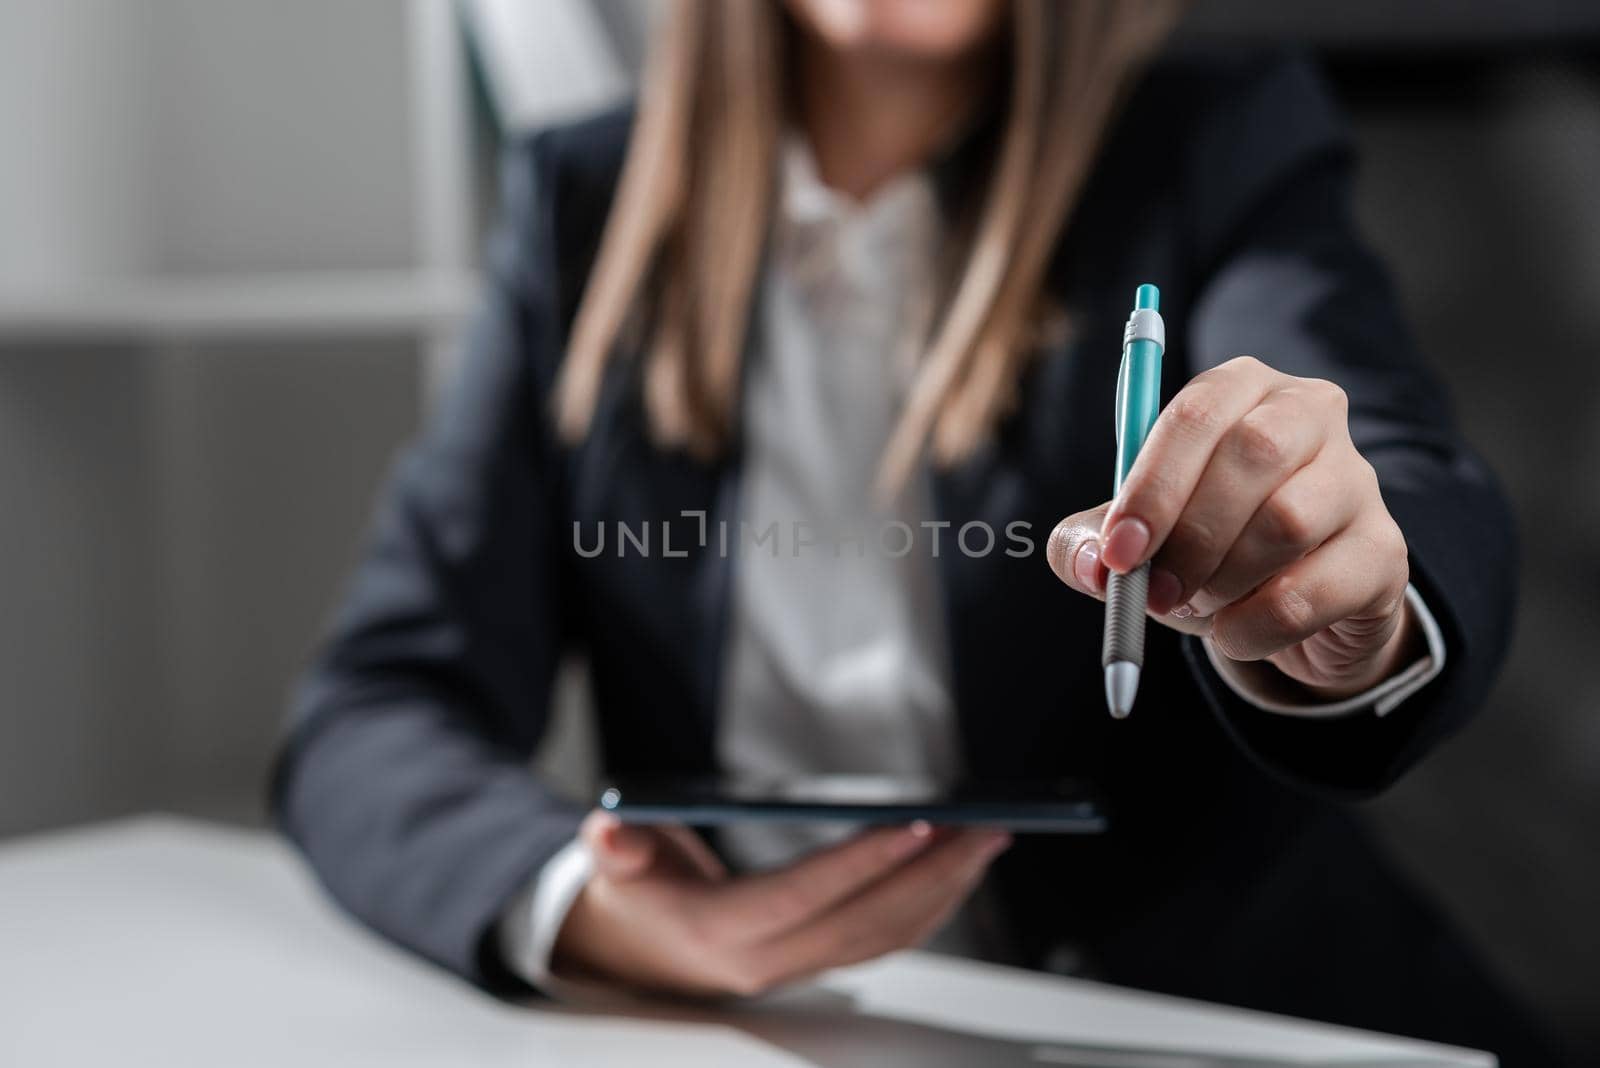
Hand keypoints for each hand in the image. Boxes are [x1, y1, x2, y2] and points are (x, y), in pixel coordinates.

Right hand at [551, 810, 1009, 996]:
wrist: (630, 949)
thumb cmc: (630, 892)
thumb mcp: (611, 866)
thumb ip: (614, 848)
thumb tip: (607, 830)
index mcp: (719, 931)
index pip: (803, 894)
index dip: (860, 861)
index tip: (915, 825)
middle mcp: (767, 959)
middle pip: (865, 920)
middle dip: (932, 873)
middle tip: (985, 825)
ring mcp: (797, 965)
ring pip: (886, 933)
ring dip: (944, 888)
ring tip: (989, 838)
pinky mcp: (817, 959)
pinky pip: (885, 938)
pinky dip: (930, 904)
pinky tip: (958, 868)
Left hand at [1047, 356, 1417, 699]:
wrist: (1288, 608)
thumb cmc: (1201, 547)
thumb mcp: (1135, 539)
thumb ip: (1090, 544)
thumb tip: (1093, 566)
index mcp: (1239, 388)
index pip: (1197, 412)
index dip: (1153, 486)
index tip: (1119, 551)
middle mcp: (1309, 413)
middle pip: (1254, 453)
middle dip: (1190, 536)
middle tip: (1153, 592)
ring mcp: (1358, 479)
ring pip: (1288, 521)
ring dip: (1224, 580)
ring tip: (1199, 604)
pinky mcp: (1386, 550)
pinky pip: (1319, 588)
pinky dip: (1259, 624)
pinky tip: (1236, 633)